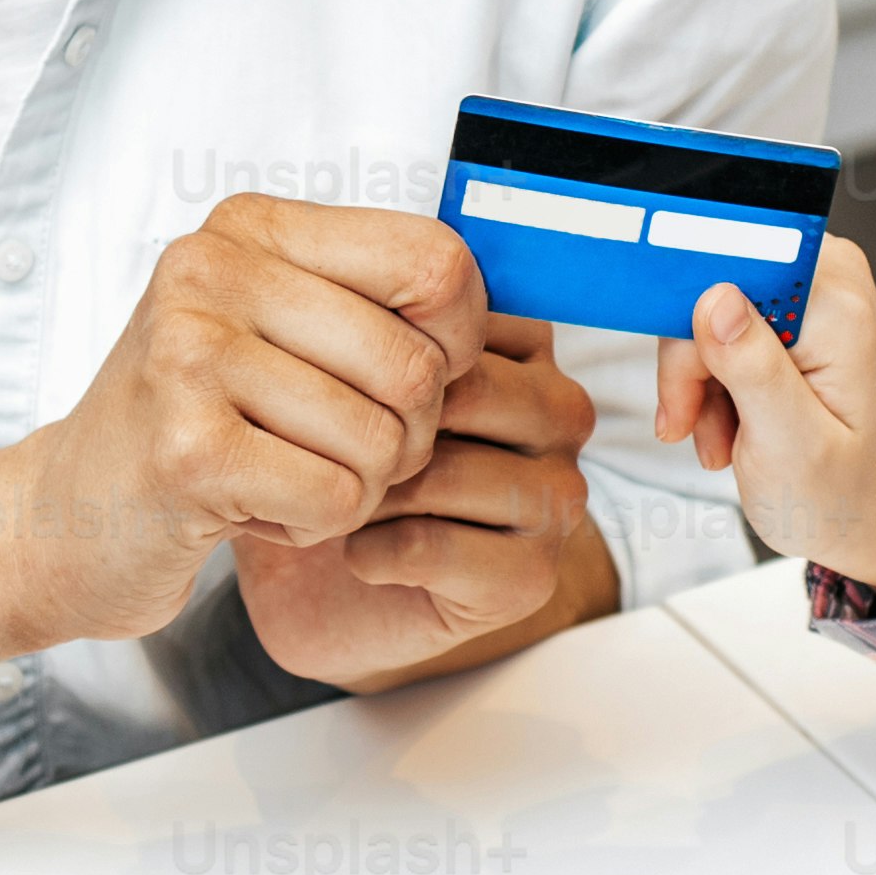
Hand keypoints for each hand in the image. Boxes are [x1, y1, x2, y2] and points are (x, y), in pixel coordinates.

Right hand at [0, 194, 488, 645]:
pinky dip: (315, 523)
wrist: (64, 515)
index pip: (435, 259)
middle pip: (418, 364)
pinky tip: (254, 507)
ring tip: (283, 473)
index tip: (409, 376)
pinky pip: (337, 497)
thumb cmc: (194, 424)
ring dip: (356, 486)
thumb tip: (491, 310)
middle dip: (407, 435)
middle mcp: (212, 271)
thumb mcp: (276, 330)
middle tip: (340, 450)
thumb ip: (371, 301)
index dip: (457, 338)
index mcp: (250, 227)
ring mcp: (189, 356)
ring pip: (383, 440)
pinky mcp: (186, 450)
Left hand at [237, 316, 614, 690]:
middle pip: (464, 391)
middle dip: (373, 424)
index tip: (318, 377)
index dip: (374, 348)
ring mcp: (556, 495)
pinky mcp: (530, 576)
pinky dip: (376, 551)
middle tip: (319, 448)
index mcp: (522, 342)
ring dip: (372, 491)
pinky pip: (438, 545)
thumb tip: (332, 287)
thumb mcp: (335, 369)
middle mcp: (557, 410)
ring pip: (451, 470)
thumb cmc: (337, 461)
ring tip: (335, 501)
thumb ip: (354, 312)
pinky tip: (355, 552)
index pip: (462, 312)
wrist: (330, 586)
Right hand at [651, 238, 875, 597]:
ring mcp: (800, 292)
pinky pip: (711, 328)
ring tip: (720, 441)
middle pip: (710, 285)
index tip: (682, 374)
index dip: (692, 307)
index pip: (736, 261)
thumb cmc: (841, 489)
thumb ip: (754, 371)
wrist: (865, 505)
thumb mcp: (791, 446)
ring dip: (696, 384)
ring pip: (700, 311)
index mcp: (835, 305)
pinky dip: (706, 384)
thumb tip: (714, 300)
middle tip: (692, 426)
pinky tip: (725, 427)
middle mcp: (822, 280)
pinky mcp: (781, 310)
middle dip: (691, 363)